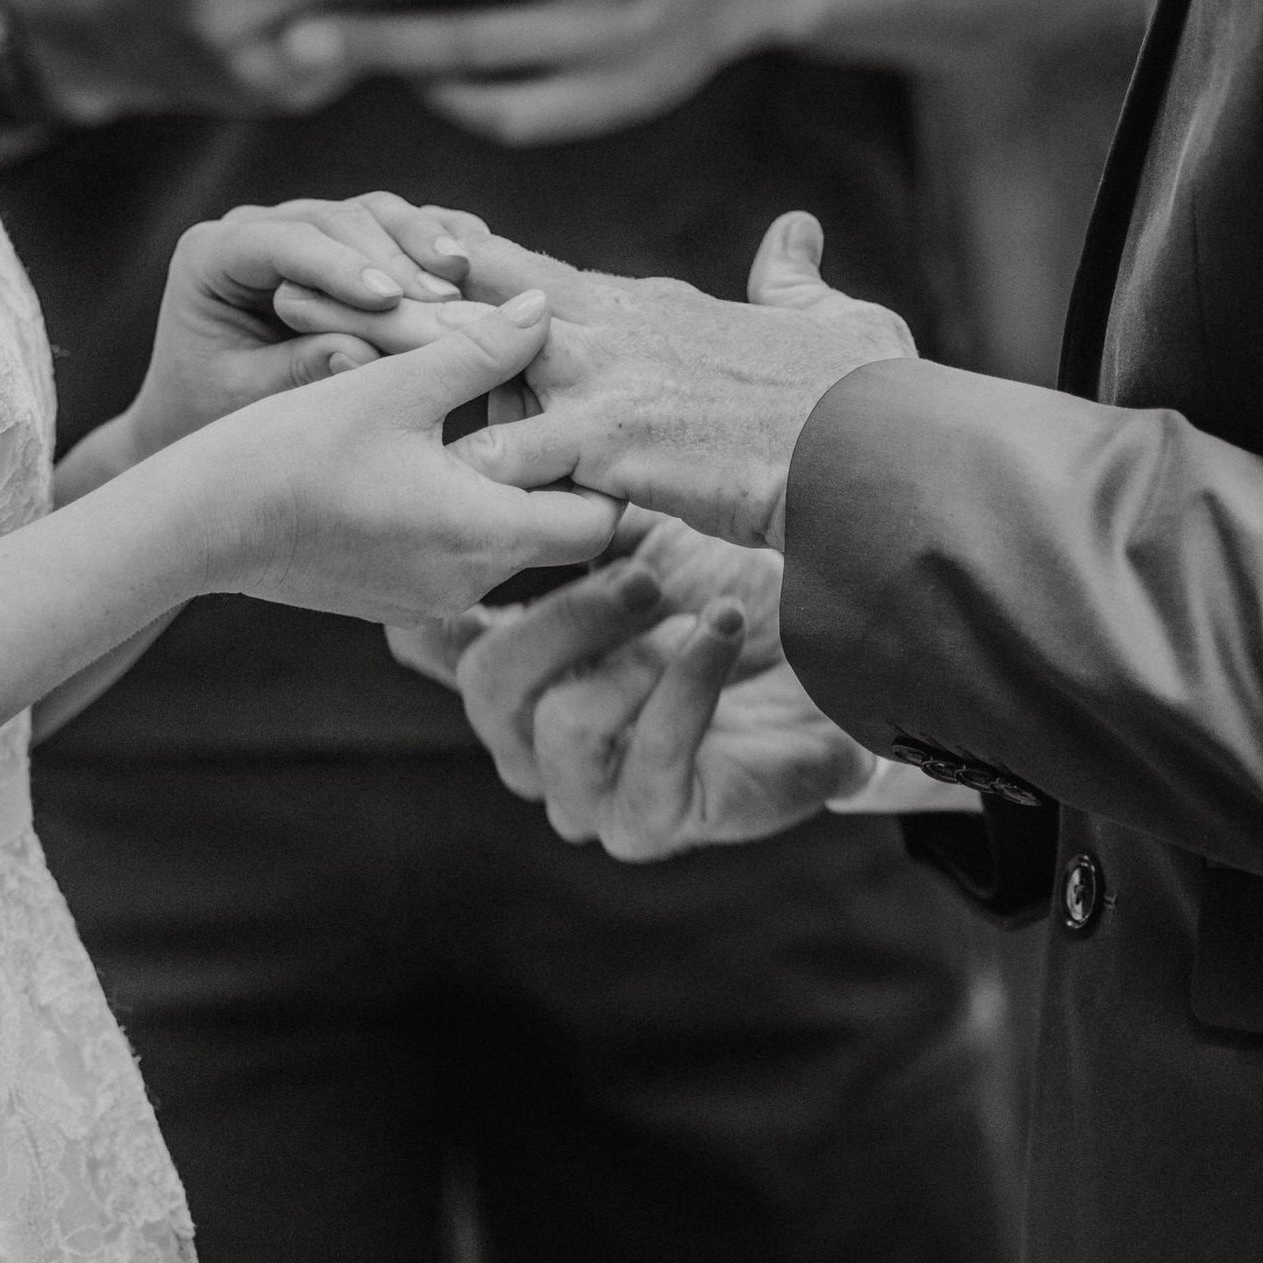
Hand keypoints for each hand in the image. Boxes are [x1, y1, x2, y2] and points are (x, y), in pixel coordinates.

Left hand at [121, 193, 488, 461]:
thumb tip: (358, 356)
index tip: (387, 297)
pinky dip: (439, 242)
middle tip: (440, 298)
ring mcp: (308, 227)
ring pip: (375, 213)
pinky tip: (477, 265)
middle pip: (336, 218)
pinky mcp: (350, 241)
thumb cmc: (213, 413)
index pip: (282, 242)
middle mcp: (259, 227)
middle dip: (392, 256)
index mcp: (213, 256)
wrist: (208, 415)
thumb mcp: (244, 400)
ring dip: (424, 245)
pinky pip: (401, 228)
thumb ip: (296, 371)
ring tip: (461, 284)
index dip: (337, 264)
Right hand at [174, 292, 623, 624]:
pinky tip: (418, 450)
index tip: (562, 400)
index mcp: (484, 534)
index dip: (598, 460)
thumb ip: (480, 348)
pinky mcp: (393, 600)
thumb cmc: (292, 449)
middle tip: (517, 389)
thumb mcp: (394, 383)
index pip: (600, 520)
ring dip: (502, 480)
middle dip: (550, 462)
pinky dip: (459, 506)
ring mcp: (428, 600)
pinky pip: (456, 554)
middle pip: (558, 529)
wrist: (199, 523)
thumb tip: (543, 309)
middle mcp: (467, 584)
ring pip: (506, 539)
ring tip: (464, 407)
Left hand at [281, 210, 915, 545]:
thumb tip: (796, 229)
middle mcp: (603, 331)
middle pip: (458, 303)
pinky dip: (446, 477)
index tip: (376, 254)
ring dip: (390, 381)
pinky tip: (377, 492)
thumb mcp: (828, 315)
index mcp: (635, 303)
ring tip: (295, 382)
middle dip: (376, 303)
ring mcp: (602, 386)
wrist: (879, 452)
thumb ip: (793, 272)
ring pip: (463, 373)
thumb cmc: (860, 391)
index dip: (440, 261)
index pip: (511, 268)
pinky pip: (508, 464)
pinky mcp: (611, 449)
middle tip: (285, 295)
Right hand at [390, 512, 878, 858]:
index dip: (434, 595)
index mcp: (512, 672)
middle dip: (565, 616)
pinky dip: (688, 680)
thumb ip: (566, 514)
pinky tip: (720, 629)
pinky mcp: (649, 822)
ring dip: (635, 655)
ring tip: (694, 610)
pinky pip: (649, 752)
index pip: (427, 647)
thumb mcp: (640, 539)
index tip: (477, 535)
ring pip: (561, 723)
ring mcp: (582, 794)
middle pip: (491, 683)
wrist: (835, 676)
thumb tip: (512, 440)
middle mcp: (527, 742)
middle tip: (641, 574)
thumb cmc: (726, 600)